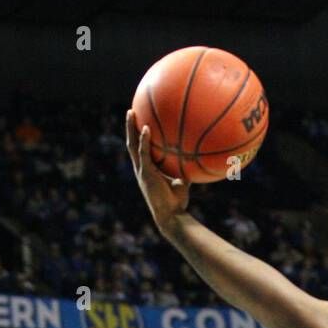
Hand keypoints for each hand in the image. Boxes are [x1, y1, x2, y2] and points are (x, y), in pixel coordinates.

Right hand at [126, 110, 190, 233]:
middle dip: (130, 127)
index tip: (139, 121)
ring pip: (132, 145)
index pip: (139, 150)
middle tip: (131, 111)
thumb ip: (185, 169)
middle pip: (131, 144)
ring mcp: (141, 171)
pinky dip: (144, 140)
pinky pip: (143, 153)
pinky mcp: (145, 174)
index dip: (137, 136)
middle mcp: (140, 169)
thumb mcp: (182, 181)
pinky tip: (147, 128)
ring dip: (131, 128)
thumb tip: (196, 157)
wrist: (172, 216)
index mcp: (146, 170)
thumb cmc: (177, 202)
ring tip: (131, 112)